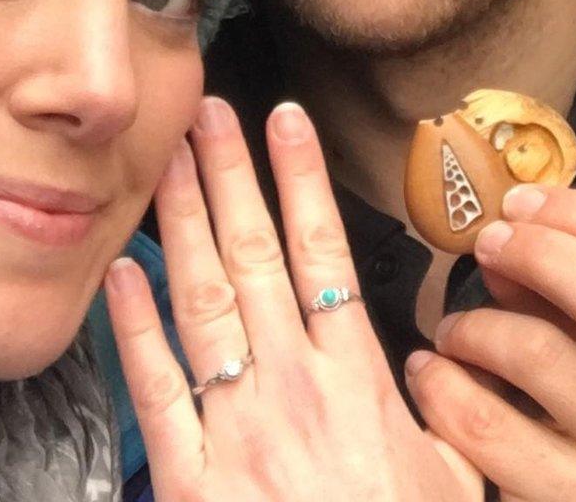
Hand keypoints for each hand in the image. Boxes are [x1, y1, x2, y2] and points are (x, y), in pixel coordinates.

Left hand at [104, 97, 483, 501]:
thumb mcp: (453, 479)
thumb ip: (435, 417)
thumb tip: (430, 372)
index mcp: (362, 383)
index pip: (326, 254)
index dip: (302, 181)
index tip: (286, 121)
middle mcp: (296, 390)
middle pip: (256, 258)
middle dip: (229, 176)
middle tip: (207, 109)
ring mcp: (240, 430)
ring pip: (206, 302)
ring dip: (183, 223)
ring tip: (166, 158)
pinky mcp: (192, 480)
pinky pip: (157, 391)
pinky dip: (135, 326)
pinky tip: (122, 271)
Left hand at [405, 185, 575, 501]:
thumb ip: (571, 293)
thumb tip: (507, 239)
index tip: (522, 203)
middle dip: (541, 253)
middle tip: (488, 244)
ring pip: (545, 356)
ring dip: (478, 325)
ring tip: (452, 330)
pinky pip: (491, 427)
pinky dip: (445, 387)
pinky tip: (431, 374)